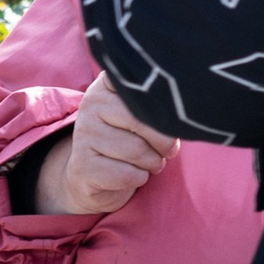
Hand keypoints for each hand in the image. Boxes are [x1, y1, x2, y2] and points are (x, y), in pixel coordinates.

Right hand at [31, 73, 178, 215]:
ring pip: (136, 150)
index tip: (170, 114)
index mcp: (106, 85)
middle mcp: (91, 104)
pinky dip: (139, 179)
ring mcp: (83, 134)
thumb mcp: (138, 115)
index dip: (160, 103)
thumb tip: (180, 116)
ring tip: (151, 162)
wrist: (92, 176)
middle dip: (163, 142)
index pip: (137, 84)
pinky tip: (133, 174)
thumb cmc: (127, 139)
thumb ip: (154, 105)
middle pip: (141, 120)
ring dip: (153, 163)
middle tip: (168, 150)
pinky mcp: (82, 165)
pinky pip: (127, 174)